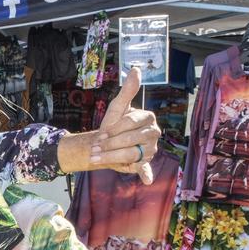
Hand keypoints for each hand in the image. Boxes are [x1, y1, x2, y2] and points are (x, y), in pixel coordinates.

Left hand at [94, 67, 160, 183]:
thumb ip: (127, 91)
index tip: (101, 133)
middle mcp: (153, 133)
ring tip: (97, 157)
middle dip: (110, 144)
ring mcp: (150, 149)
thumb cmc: (112, 123)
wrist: (104, 143)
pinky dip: (146, 174)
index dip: (114, 128)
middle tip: (95, 148)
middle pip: (130, 139)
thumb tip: (136, 69)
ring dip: (111, 157)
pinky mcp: (144, 163)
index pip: (131, 123)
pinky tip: (147, 180)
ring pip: (132, 154)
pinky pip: (146, 168)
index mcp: (148, 118)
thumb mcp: (117, 107)